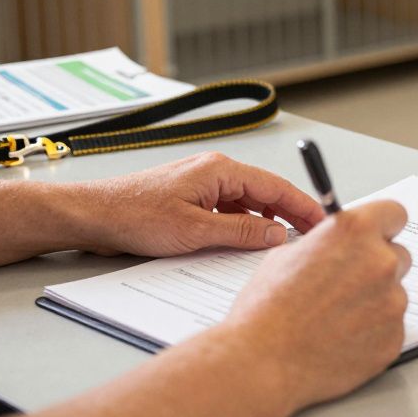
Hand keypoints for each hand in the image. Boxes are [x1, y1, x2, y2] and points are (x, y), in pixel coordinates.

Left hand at [62, 152, 323, 256]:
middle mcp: (214, 171)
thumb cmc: (134, 215)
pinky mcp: (192, 198)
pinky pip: (229, 210)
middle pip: (265, 193)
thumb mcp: (195, 231)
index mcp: (220, 170)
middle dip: (289, 215)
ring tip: (283, 246)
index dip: (303, 206)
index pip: (275, 186)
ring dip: (265, 222)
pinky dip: (243, 225)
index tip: (323, 222)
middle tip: (311, 237)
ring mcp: (203, 184)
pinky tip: (247, 244)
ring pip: (248, 203)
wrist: (94, 215)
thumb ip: (241, 232)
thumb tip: (275, 235)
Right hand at [221, 199, 410, 409]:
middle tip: (347, 285)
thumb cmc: (265, 309)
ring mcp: (392, 303)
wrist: (261, 362)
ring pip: (394, 295)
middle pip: (398, 256)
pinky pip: (391, 328)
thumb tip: (340, 247)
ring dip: (374, 302)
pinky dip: (373, 332)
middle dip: (378, 267)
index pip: (394, 213)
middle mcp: (380, 262)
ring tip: (334, 319)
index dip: (383, 227)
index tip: (378, 236)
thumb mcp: (288, 255)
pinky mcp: (394, 338)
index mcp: (355, 231)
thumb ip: (328, 244)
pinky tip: (341, 339)